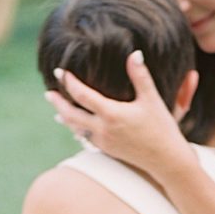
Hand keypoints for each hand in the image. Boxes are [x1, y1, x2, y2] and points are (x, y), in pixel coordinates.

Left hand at [44, 50, 196, 180]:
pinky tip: (75, 125)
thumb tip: (134, 53)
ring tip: (57, 109)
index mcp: (111, 114)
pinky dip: (77, 128)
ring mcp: (103, 141)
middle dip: (58, 103)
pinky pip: (85, 137)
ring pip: (76, 128)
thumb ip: (141, 76)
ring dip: (65, 117)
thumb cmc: (161, 128)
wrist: (166, 160)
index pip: (82, 95)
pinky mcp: (106, 149)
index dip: (69, 82)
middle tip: (48, 92)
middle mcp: (103, 129)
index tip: (60, 71)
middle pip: (71, 115)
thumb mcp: (152, 100)